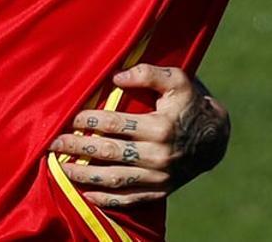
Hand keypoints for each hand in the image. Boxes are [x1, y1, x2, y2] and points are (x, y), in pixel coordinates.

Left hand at [51, 64, 230, 207]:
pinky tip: (86, 194)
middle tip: (55, 143)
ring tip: (62, 168)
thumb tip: (116, 78)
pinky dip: (105, 199)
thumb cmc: (191, 103)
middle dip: (78, 147)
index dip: (89, 120)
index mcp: (161, 126)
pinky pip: (128, 200)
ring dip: (84, 175)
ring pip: (113, 179)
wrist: (216, 138)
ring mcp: (159, 177)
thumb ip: (147, 73)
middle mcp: (159, 155)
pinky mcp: (160, 191)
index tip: (72, 118)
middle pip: (108, 152)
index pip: (115, 124)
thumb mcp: (177, 80)